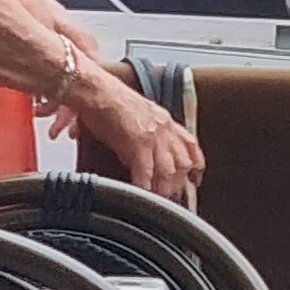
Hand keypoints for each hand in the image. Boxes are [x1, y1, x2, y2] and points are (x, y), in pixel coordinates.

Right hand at [63, 60, 205, 200]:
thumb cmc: (104, 97)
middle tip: (172, 197)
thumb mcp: (130, 113)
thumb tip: (128, 147)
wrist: (94, 89)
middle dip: (178, 183)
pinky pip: (147, 172)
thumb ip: (136, 130)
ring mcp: (152, 135)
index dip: (196, 163)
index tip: (196, 177)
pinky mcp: (137, 143)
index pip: (190, 144)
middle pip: (182, 162)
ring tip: (157, 199)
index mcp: (163, 119)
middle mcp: (163, 127)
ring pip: (169, 170)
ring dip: (164, 188)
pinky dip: (145, 185)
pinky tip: (142, 193)